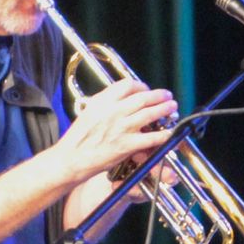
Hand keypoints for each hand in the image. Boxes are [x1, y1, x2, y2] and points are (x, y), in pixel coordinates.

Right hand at [55, 78, 177, 185]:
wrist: (70, 158)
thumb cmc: (77, 138)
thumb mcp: (89, 112)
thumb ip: (105, 104)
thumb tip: (121, 100)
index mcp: (102, 101)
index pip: (128, 85)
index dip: (141, 86)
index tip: (146, 90)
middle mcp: (113, 111)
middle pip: (143, 97)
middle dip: (159, 95)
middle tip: (167, 95)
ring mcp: (121, 128)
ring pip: (150, 114)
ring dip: (164, 110)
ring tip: (172, 108)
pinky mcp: (126, 145)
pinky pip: (151, 138)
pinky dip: (163, 135)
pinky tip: (170, 133)